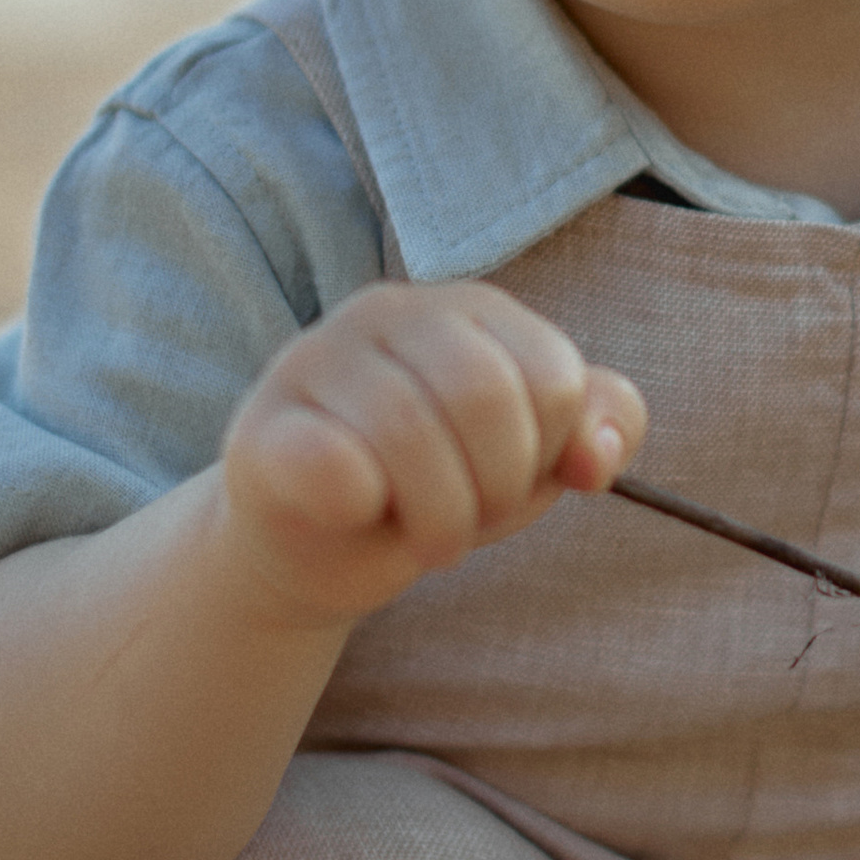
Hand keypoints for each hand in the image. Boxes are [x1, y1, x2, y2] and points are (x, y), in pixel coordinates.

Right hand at [218, 281, 646, 629]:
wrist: (317, 550)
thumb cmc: (434, 488)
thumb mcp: (531, 459)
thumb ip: (596, 430)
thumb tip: (598, 458)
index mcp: (467, 309)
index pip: (553, 374)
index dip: (548, 452)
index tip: (516, 483)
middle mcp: (387, 312)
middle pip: (486, 396)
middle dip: (498, 488)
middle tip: (473, 523)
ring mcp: (314, 361)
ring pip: (411, 433)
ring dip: (440, 519)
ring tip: (430, 538)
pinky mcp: (261, 430)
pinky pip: (332, 463)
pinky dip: (362, 506)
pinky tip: (359, 515)